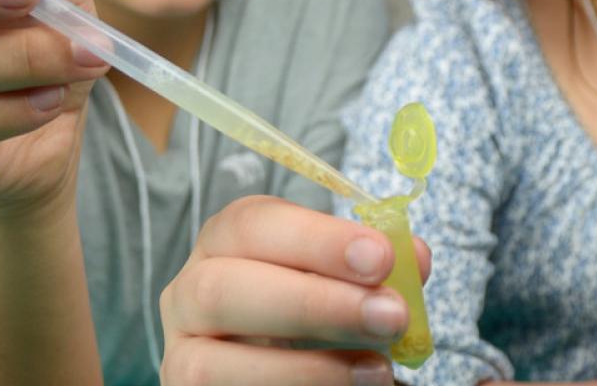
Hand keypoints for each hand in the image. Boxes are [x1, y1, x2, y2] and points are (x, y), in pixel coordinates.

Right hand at [160, 196, 432, 385]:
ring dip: (306, 369)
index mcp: (225, 243)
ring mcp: (183, 354)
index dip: (317, 239)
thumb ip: (375, 268)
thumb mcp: (343, 282)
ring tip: (378, 371)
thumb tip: (414, 256)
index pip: (253, 225)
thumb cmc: (316, 316)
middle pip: (222, 290)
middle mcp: (189, 294)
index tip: (383, 256)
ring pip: (212, 364)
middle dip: (312, 303)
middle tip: (390, 316)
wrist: (291, 369)